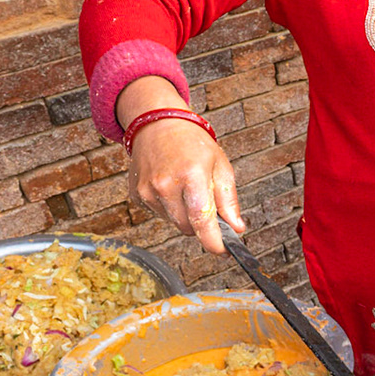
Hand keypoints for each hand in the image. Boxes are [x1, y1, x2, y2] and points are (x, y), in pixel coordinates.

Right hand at [128, 117, 244, 253]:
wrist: (158, 125)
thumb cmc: (192, 144)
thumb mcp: (220, 166)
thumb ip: (228, 200)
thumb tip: (237, 228)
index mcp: (191, 175)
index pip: (202, 219)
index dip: (214, 241)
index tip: (222, 250)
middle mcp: (165, 185)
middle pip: (188, 227)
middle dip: (201, 223)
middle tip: (206, 201)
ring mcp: (148, 191)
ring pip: (174, 223)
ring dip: (184, 215)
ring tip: (186, 188)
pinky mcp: (137, 195)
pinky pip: (160, 215)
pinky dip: (169, 208)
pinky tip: (171, 187)